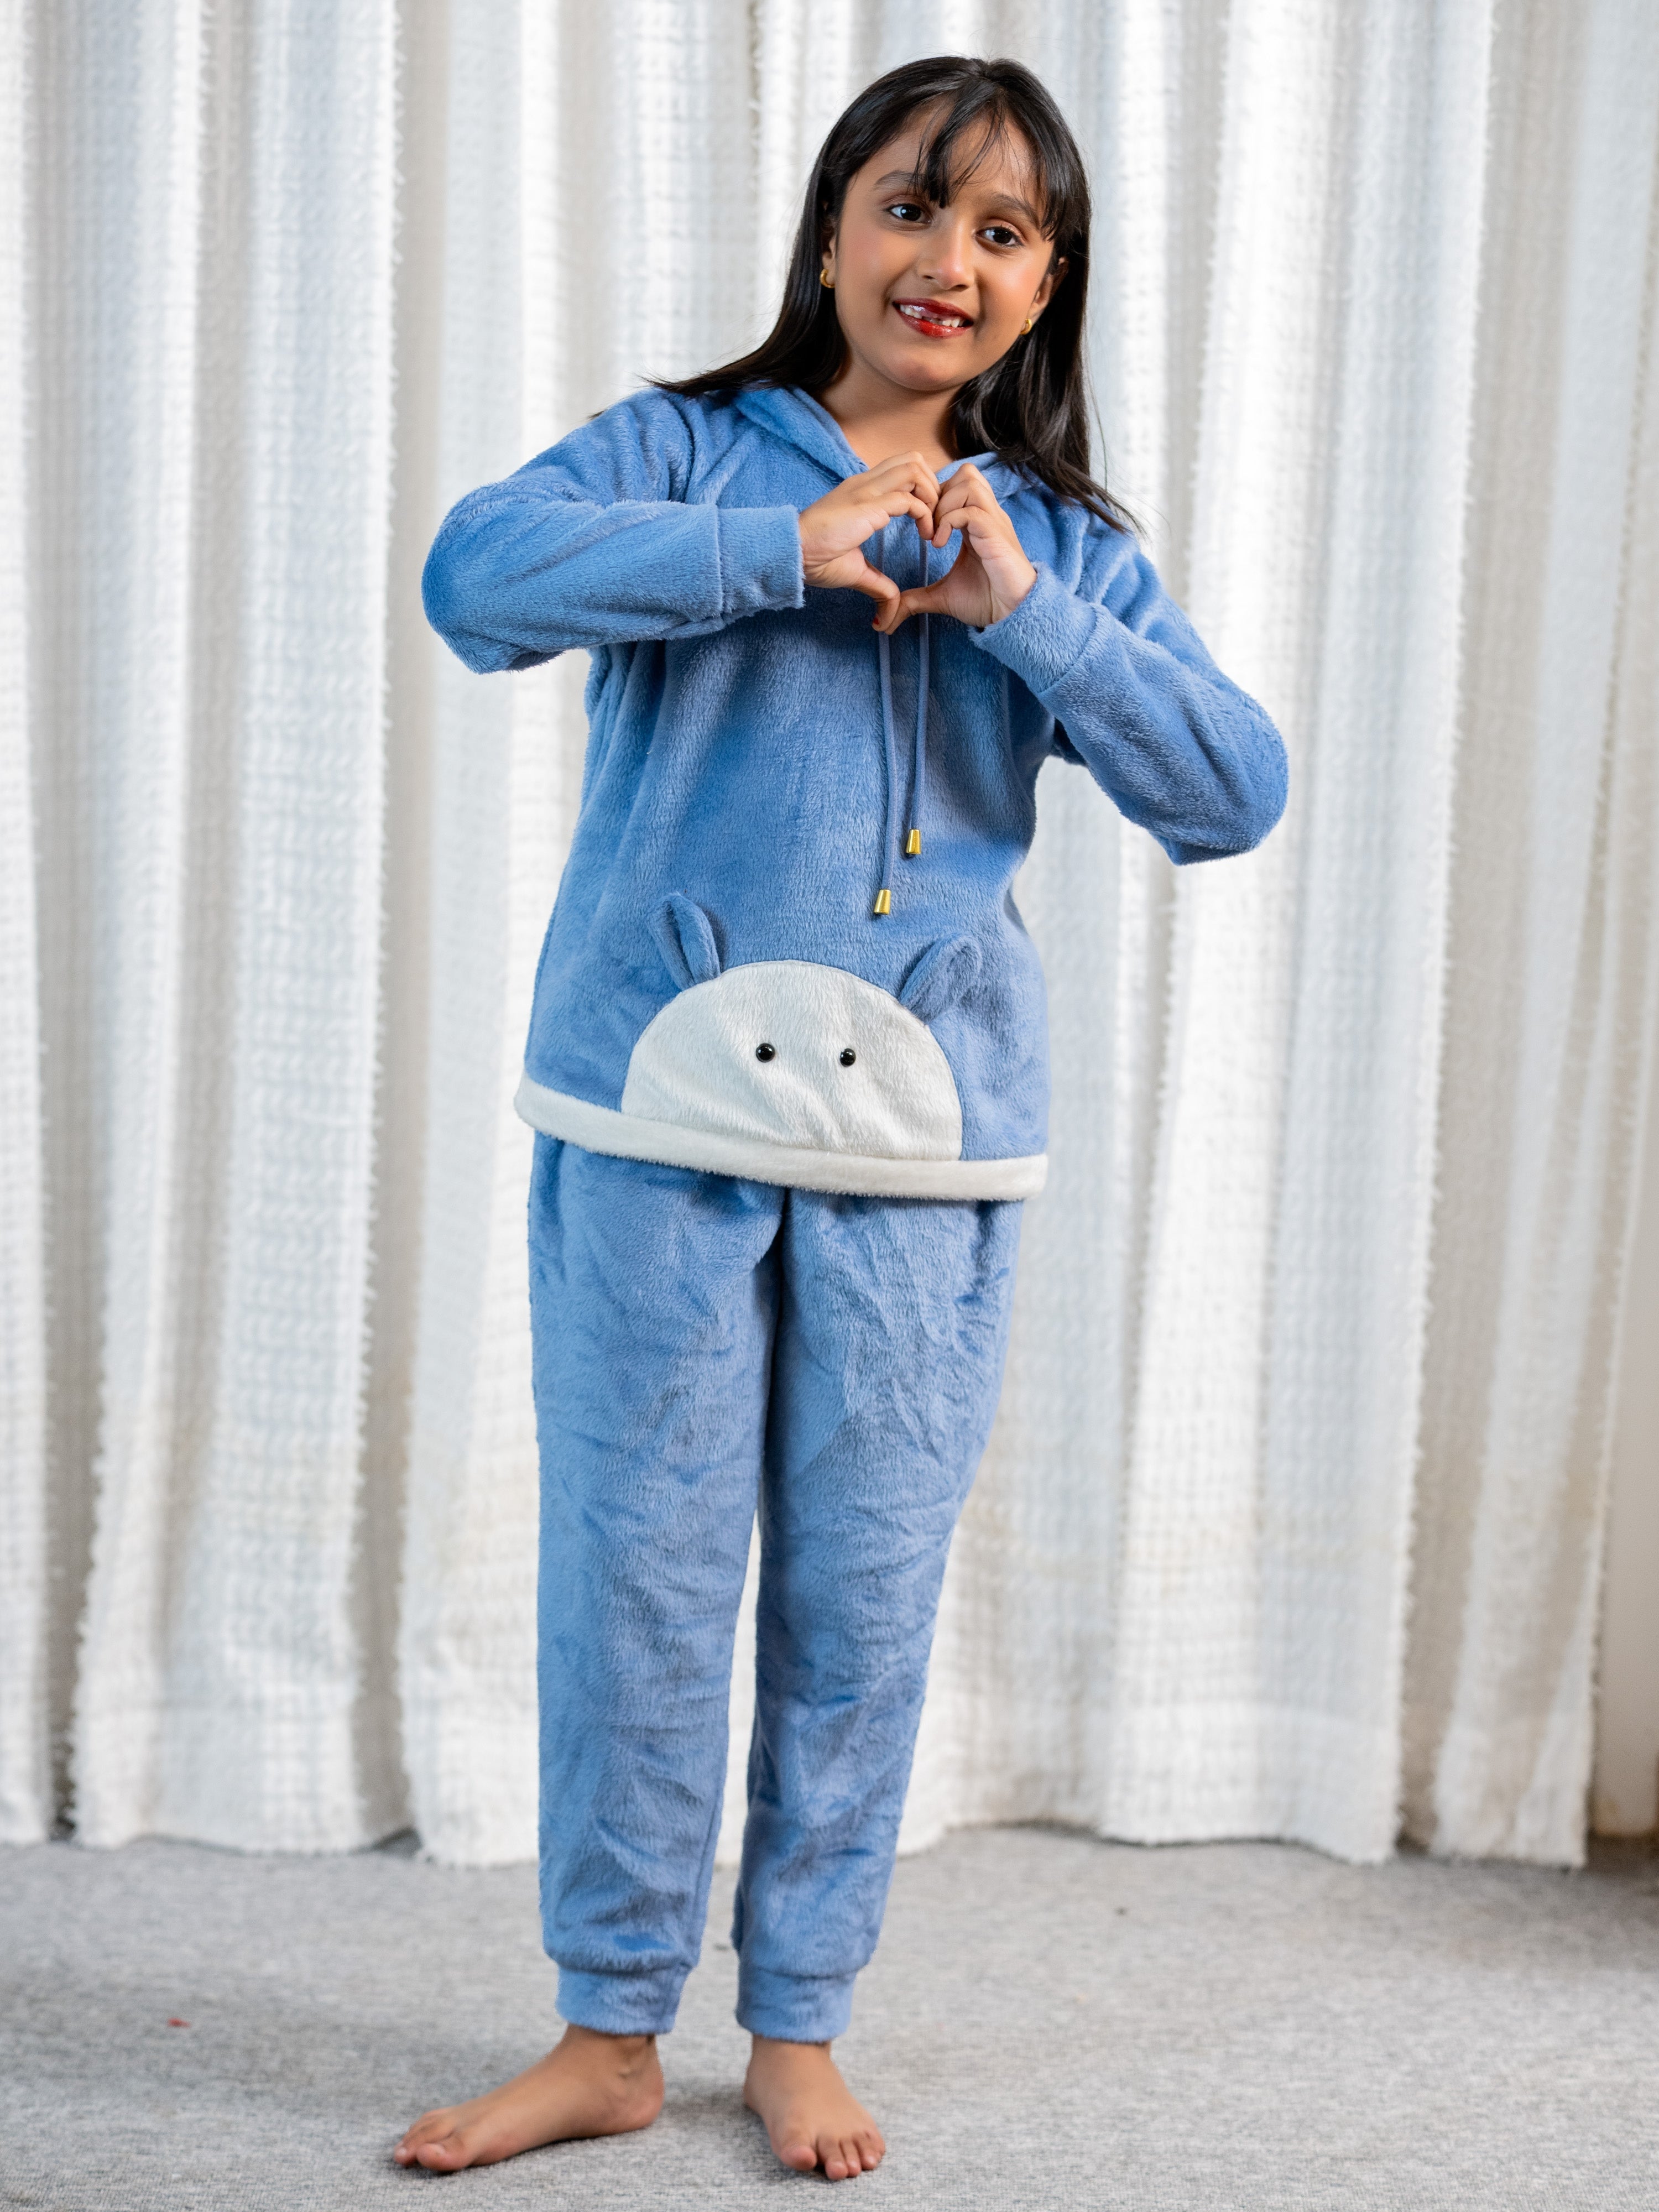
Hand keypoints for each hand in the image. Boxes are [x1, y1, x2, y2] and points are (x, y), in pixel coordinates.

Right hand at [798, 453, 940, 621]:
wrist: (794, 553)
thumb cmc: (816, 559)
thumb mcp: (855, 571)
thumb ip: (876, 584)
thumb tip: (886, 616)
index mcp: (862, 489)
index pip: (902, 469)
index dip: (922, 489)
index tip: (927, 520)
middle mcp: (867, 483)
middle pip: (914, 459)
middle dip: (933, 485)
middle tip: (935, 518)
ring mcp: (867, 490)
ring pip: (915, 468)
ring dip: (932, 496)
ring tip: (932, 526)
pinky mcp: (869, 505)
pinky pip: (910, 499)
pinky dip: (926, 515)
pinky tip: (925, 538)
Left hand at [874, 464, 1035, 634]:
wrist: (1014, 615)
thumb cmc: (986, 601)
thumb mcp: (943, 596)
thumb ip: (916, 598)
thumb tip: (889, 615)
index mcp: (977, 521)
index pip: (957, 483)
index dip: (935, 496)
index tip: (921, 524)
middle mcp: (987, 515)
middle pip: (966, 473)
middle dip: (939, 493)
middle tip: (926, 524)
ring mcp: (994, 521)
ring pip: (969, 482)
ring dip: (944, 504)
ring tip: (933, 533)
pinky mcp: (997, 534)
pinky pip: (972, 510)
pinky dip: (950, 521)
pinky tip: (940, 544)